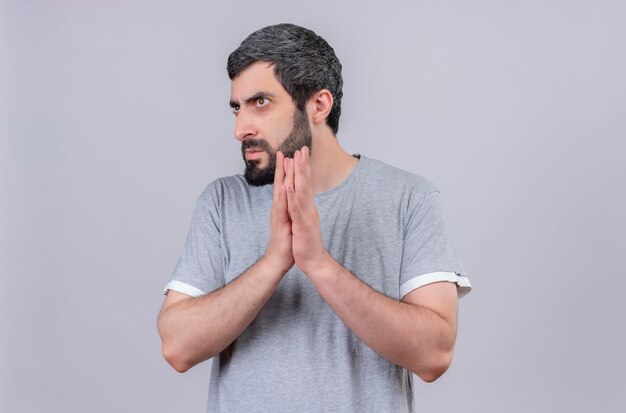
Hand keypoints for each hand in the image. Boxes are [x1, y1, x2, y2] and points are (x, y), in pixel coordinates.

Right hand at [263, 151, 294, 273]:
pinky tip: (285, 184)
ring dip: (283, 175)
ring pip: (281, 190)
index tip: (291, 158)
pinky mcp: (280, 222)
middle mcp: (279, 208)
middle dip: (284, 168)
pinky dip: (284, 194)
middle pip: (281, 184)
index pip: (285, 186)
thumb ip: (290, 212)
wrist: (278, 260)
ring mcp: (278, 214)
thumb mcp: (290, 223)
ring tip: (285, 160)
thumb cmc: (285, 244)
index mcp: (283, 207)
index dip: (288, 172)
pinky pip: (283, 206)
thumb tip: (293, 205)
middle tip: (284, 151)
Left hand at [283, 146, 328, 274]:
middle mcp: (308, 208)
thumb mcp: (303, 222)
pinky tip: (289, 185)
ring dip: (299, 175)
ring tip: (295, 160)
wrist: (313, 260)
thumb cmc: (306, 242)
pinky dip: (292, 196)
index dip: (303, 169)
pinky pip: (296, 208)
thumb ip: (303, 209)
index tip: (301, 154)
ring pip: (302, 191)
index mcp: (307, 207)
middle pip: (305, 183)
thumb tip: (303, 199)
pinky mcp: (302, 224)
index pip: (305, 184)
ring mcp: (306, 215)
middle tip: (302, 148)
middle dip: (303, 165)